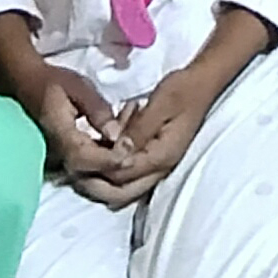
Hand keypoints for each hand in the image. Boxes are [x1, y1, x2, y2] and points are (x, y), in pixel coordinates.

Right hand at [19, 63, 132, 183]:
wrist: (28, 84)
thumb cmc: (54, 82)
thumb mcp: (79, 87)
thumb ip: (97, 110)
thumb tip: (116, 135)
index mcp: (57, 132)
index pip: (82, 156)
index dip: (107, 158)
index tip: (129, 149)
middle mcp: (55, 151)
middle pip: (86, 171)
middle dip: (114, 164)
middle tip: (136, 149)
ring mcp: (57, 157)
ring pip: (87, 172)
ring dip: (111, 163)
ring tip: (131, 145)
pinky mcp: (64, 156)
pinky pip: (85, 165)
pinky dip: (104, 159)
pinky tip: (120, 144)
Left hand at [77, 62, 227, 208]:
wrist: (201, 85)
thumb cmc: (182, 90)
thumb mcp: (160, 103)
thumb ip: (138, 129)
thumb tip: (117, 149)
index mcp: (162, 156)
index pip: (123, 174)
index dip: (99, 166)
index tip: (80, 151)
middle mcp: (160, 168)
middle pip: (121, 193)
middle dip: (95, 183)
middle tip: (75, 165)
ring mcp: (158, 167)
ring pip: (123, 189)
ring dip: (101, 177)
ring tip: (84, 157)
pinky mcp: (154, 159)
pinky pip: (128, 175)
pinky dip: (111, 168)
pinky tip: (102, 148)